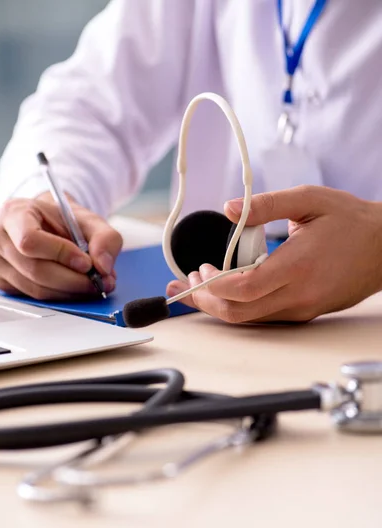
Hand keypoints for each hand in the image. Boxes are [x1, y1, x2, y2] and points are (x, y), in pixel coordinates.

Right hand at [0, 192, 121, 299]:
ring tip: (94, 285)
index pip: (30, 240)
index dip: (61, 254)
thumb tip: (104, 266)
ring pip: (36, 289)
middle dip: (74, 281)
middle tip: (101, 282)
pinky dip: (60, 296)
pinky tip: (75, 287)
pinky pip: (33, 297)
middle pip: (35, 270)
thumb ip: (104, 238)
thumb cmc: (61, 220)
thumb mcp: (88, 220)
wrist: (45, 223)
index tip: (87, 262)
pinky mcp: (3, 282)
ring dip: (71, 292)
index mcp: (12, 213)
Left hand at [166, 186, 381, 322]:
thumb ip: (266, 204)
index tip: (200, 270)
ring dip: (218, 307)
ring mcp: (302, 308)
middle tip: (184, 287)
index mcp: (298, 266)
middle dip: (204, 302)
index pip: (245, 289)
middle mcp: (299, 295)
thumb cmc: (351, 221)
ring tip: (194, 291)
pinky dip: (239, 307)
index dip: (215, 285)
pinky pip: (264, 316)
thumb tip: (229, 209)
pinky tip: (225, 294)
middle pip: (239, 312)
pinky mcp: (305, 312)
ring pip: (249, 319)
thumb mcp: (310, 200)